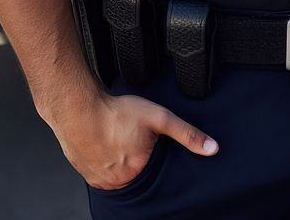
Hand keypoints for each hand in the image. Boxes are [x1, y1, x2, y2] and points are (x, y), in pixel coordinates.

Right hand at [49, 89, 218, 190]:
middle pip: (138, 174)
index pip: (155, 172)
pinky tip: (106, 147)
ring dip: (121, 163)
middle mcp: (121, 182)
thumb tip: (212, 148)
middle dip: (137, 159)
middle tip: (130, 140)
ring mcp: (102, 181)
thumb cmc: (115, 111)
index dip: (152, 156)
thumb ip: (186, 133)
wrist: (77, 107)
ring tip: (118, 142)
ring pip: (119, 175)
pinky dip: (107, 164)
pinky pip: (103, 175)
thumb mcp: (158, 117)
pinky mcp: (88, 177)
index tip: (146, 145)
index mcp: (140, 171)